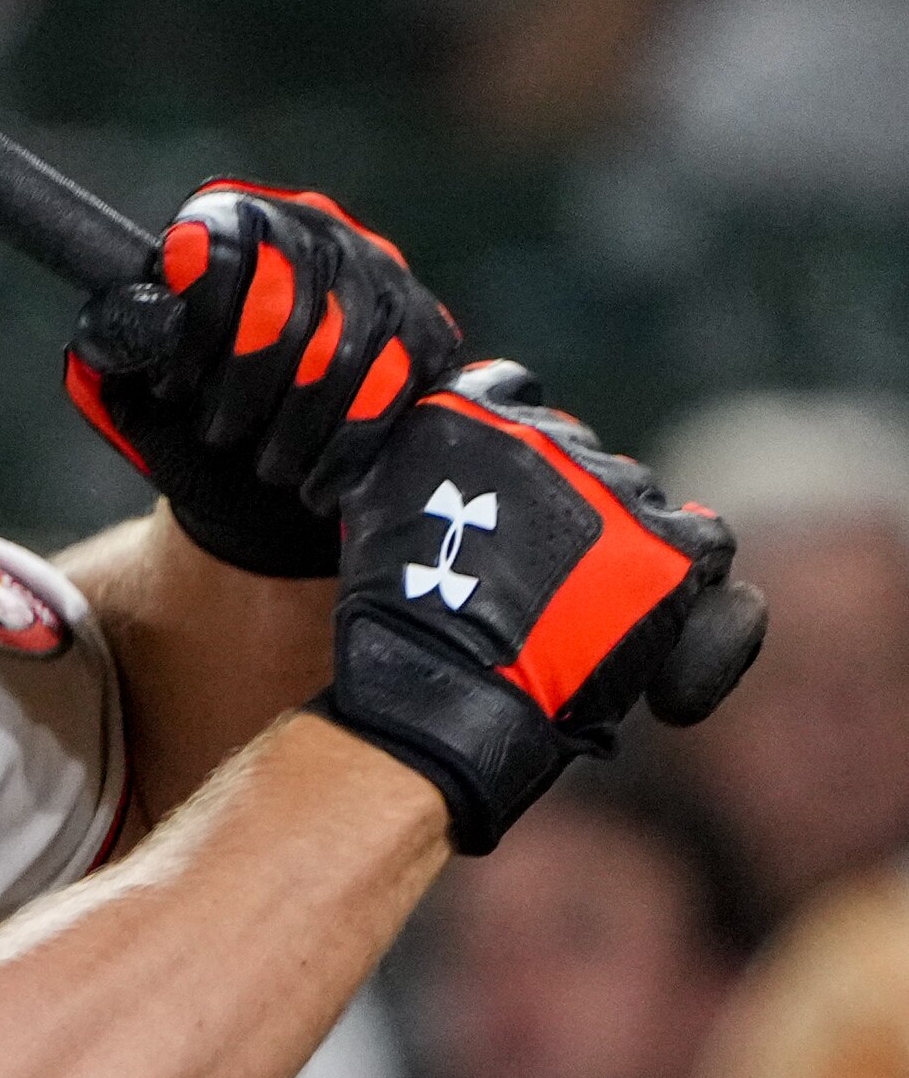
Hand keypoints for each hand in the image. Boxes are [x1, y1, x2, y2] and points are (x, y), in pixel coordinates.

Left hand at [68, 183, 461, 577]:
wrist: (256, 478)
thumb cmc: (187, 416)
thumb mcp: (130, 382)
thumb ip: (115, 344)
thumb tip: (132, 322)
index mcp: (233, 221)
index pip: (215, 252)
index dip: (193, 330)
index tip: (173, 388)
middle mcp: (315, 228)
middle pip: (284, 308)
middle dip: (245, 389)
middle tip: (220, 435)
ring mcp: (382, 275)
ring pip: (341, 355)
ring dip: (294, 428)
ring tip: (266, 465)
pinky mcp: (428, 332)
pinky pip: (395, 390)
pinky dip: (345, 448)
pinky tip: (314, 481)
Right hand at [311, 361, 763, 852]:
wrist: (436, 682)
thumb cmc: (392, 615)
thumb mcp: (371, 508)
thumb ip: (414, 467)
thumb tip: (434, 453)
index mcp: (462, 414)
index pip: (512, 395)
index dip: (517, 448)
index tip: (506, 497)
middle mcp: (543, 434)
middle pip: (582, 454)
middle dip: (571, 504)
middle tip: (541, 574)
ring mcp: (608, 487)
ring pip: (640, 496)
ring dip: (624, 538)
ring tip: (588, 607)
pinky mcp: (662, 545)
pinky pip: (706, 543)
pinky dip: (690, 573)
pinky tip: (659, 610)